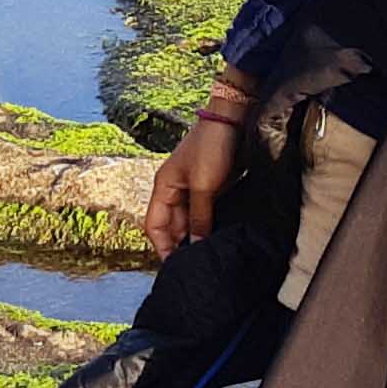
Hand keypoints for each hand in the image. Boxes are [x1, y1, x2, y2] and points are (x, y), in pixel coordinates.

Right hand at [145, 91, 250, 258]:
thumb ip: (200, 218)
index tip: (174, 266)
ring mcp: (193, 190)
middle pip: (172, 227)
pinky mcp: (211, 189)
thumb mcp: (204, 186)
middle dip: (180, 245)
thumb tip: (196, 247)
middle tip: (194, 266)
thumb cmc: (211, 147)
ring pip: (190, 222)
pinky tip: (218, 239)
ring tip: (207, 257)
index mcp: (163, 188)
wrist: (233, 121)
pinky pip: (205, 214)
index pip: (154, 226)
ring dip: (196, 238)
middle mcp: (175, 192)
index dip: (161, 246)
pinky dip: (209, 227)